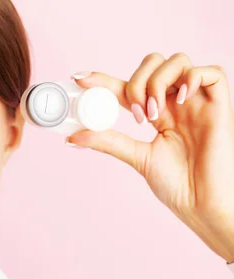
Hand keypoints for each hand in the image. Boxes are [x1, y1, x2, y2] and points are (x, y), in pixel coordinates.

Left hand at [67, 52, 233, 262]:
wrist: (204, 203)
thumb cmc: (179, 184)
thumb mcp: (137, 157)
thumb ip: (109, 142)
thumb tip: (73, 137)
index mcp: (157, 113)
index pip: (127, 87)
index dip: (103, 79)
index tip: (79, 78)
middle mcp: (176, 102)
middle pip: (153, 63)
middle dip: (136, 82)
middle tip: (136, 114)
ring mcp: (198, 101)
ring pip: (177, 61)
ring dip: (157, 82)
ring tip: (154, 115)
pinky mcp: (220, 103)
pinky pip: (210, 72)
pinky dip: (192, 78)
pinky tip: (180, 101)